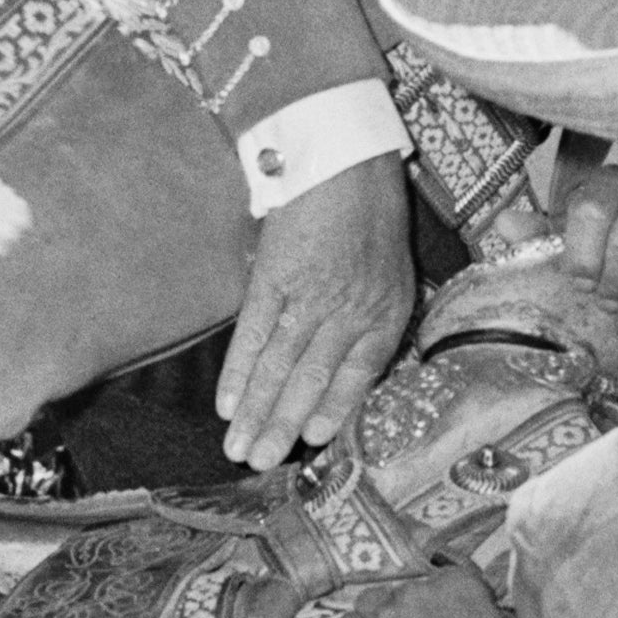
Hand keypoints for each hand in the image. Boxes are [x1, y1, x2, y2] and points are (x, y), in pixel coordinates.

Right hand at [219, 158, 417, 471]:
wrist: (342, 153)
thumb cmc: (368, 209)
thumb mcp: (390, 267)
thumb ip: (370, 317)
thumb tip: (343, 366)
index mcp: (386, 310)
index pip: (359, 376)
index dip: (333, 410)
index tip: (311, 441)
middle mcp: (351, 310)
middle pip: (312, 380)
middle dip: (284, 426)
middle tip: (259, 465)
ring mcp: (311, 295)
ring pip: (280, 367)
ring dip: (256, 412)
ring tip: (237, 448)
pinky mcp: (275, 275)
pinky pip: (254, 333)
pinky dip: (239, 370)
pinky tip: (227, 401)